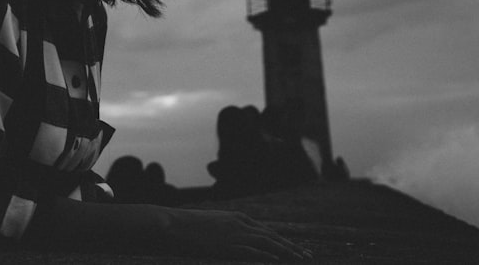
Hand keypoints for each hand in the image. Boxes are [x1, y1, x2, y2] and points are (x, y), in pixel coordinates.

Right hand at [160, 207, 310, 260]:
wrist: (171, 224)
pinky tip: (279, 261)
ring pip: (269, 243)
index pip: (266, 231)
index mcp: (237, 218)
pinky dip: (269, 255)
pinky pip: (254, 251)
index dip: (283, 241)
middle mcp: (240, 224)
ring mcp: (235, 234)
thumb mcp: (211, 226)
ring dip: (287, 252)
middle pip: (272, 236)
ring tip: (301, 260)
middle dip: (291, 247)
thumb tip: (231, 242)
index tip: (296, 249)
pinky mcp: (228, 244)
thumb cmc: (186, 227)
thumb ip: (225, 232)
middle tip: (308, 256)